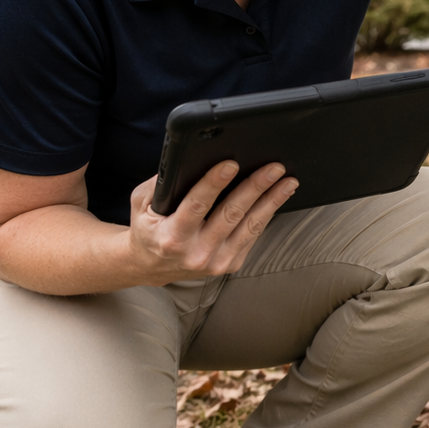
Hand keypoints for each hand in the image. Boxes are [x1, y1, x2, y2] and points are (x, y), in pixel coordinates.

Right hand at [124, 161, 297, 284]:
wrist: (151, 267)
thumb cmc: (149, 227)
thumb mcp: (141, 203)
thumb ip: (159, 184)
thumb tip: (189, 160)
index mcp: (171, 237)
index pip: (196, 205)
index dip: (214, 183)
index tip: (231, 163)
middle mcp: (195, 253)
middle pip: (231, 214)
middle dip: (255, 187)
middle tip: (273, 167)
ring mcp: (215, 262)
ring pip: (249, 226)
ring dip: (271, 201)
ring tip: (287, 181)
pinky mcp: (230, 264)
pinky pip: (253, 235)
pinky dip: (268, 214)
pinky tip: (278, 197)